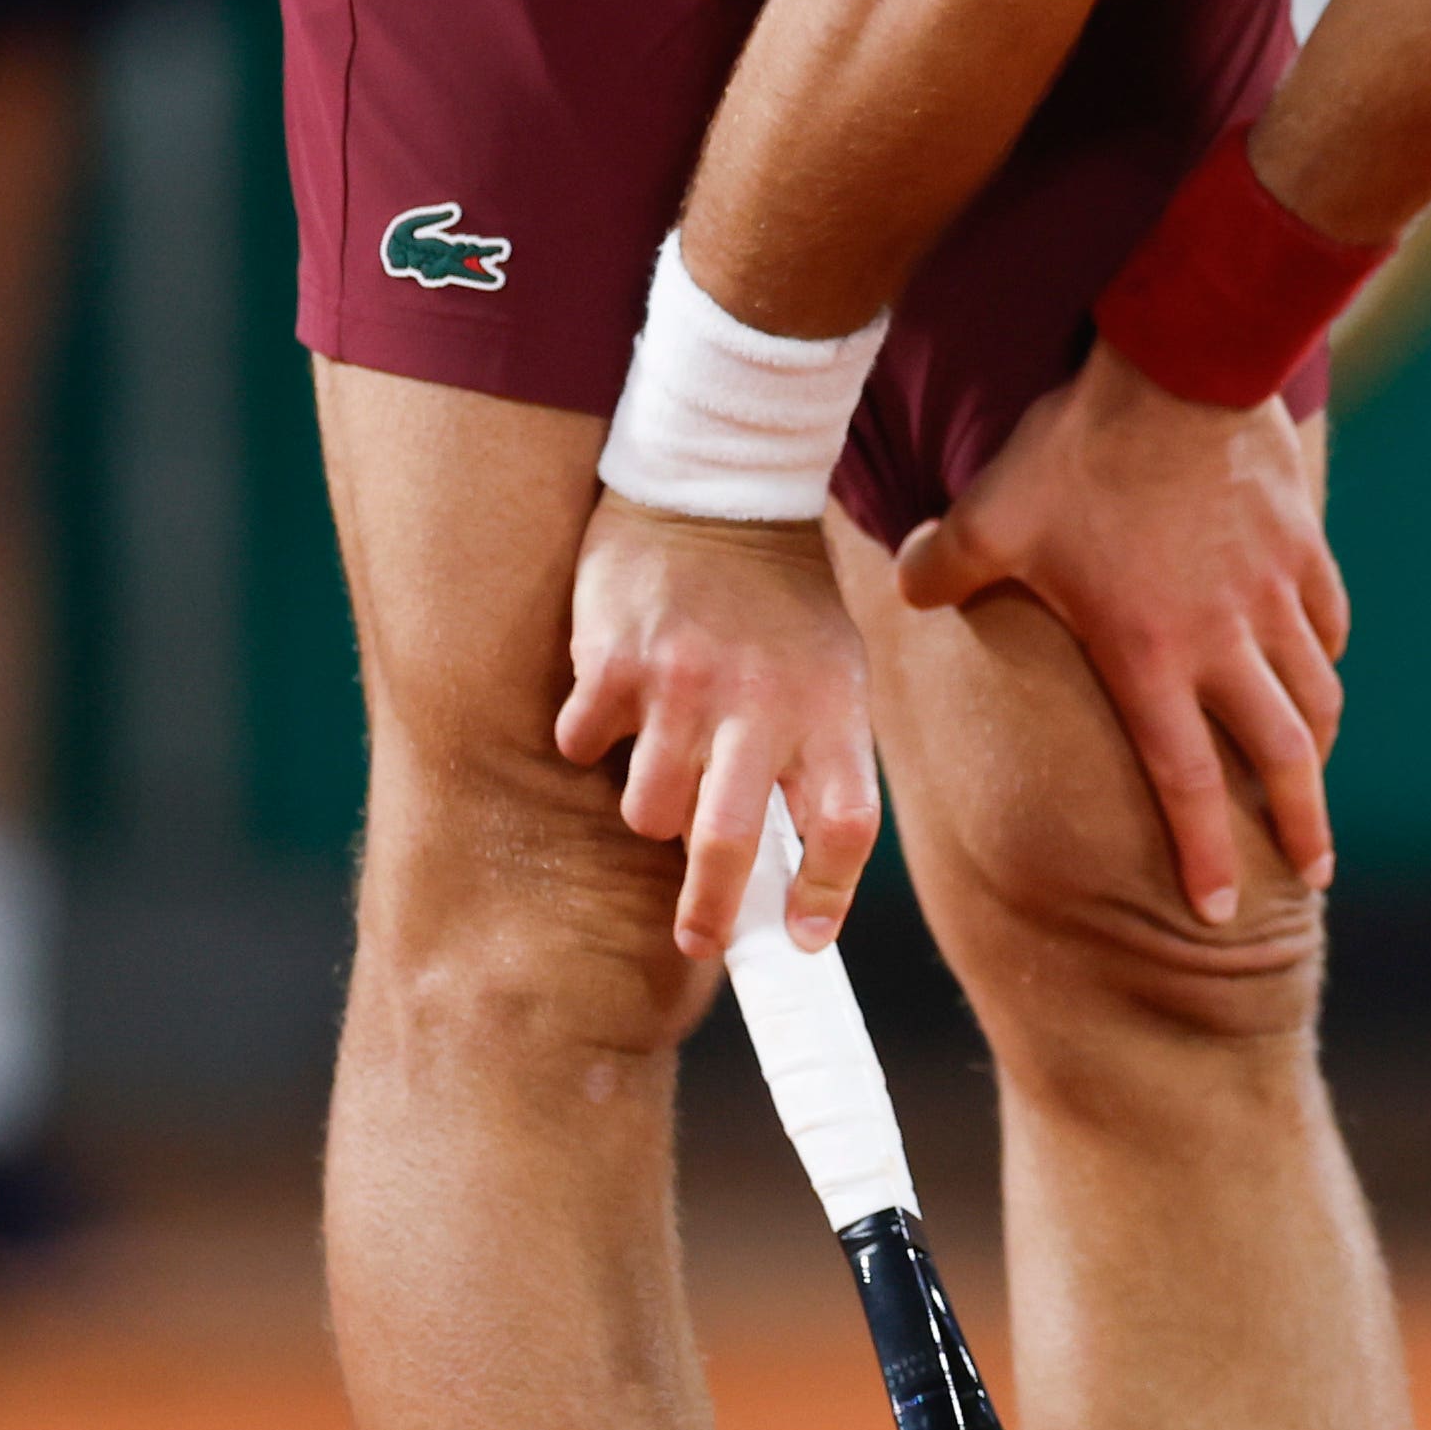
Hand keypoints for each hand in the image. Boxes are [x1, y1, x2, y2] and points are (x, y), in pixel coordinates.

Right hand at [556, 496, 876, 958]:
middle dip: (712, 911)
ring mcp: (682, 681)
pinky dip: (592, 740)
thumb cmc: (782, 604)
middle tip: (700, 940)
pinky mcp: (613, 659)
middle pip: (732, 843)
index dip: (826, 896)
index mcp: (832, 706)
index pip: (845, 826)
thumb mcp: (833, 671)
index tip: (805, 940)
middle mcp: (760, 700)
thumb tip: (793, 881)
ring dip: (649, 809)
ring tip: (662, 766)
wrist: (718, 488)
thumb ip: (818, 760)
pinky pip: (585, 746)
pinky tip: (615, 703)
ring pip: (647, 809)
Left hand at [892, 346, 1346, 924]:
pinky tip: (1319, 664)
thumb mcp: (988, 513)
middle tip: (1311, 873)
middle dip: (1301, 827)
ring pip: (1317, 694)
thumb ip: (942, 567)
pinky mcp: (1302, 546)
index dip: (1204, 851)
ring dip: (1320, 748)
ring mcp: (1273, 594)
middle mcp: (1225, 641)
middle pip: (1282, 758)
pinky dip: (1326, 654)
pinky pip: (1327, 619)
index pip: (1184, 780)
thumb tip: (908, 586)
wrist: (1177, 361)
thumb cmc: (1076, 447)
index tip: (1215, 906)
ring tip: (1317, 780)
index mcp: (1149, 655)